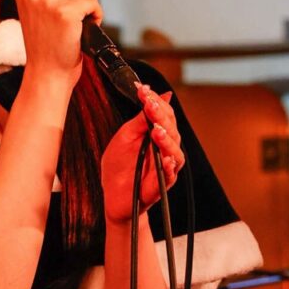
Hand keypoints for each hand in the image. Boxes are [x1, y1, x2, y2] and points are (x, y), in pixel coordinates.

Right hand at [13, 0, 102, 86]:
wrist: (47, 71)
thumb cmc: (47, 39)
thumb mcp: (46, 3)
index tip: (60, 1)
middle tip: (69, 15)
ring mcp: (46, 1)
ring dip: (88, 5)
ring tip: (75, 22)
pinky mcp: (63, 13)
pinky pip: (92, 1)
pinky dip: (95, 15)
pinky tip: (83, 27)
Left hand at [100, 83, 185, 223]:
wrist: (113, 197)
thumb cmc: (118, 167)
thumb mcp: (124, 138)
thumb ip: (139, 121)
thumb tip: (155, 96)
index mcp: (156, 135)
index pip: (164, 115)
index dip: (155, 102)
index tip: (144, 91)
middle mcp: (165, 149)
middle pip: (172, 129)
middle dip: (161, 116)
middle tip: (150, 105)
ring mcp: (166, 167)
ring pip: (175, 151)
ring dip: (167, 140)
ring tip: (157, 131)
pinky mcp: (162, 185)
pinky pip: (170, 175)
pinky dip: (169, 167)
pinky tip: (165, 159)